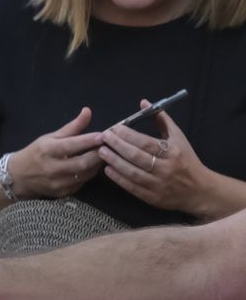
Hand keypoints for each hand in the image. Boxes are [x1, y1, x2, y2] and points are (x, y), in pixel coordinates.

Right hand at [12, 107, 103, 198]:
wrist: (18, 177)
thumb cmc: (36, 153)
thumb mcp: (50, 137)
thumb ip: (72, 127)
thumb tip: (88, 111)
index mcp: (47, 150)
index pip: (71, 145)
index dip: (88, 141)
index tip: (103, 135)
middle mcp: (51, 168)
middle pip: (81, 163)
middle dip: (98, 155)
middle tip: (108, 147)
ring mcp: (56, 183)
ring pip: (84, 175)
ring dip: (96, 165)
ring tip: (102, 156)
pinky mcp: (61, 193)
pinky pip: (81, 184)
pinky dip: (88, 175)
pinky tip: (90, 168)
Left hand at [99, 104, 215, 216]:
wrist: (198, 189)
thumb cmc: (186, 159)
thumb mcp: (178, 137)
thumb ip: (161, 120)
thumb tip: (144, 103)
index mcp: (172, 152)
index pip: (145, 142)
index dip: (128, 135)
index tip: (114, 129)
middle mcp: (165, 168)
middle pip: (136, 156)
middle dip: (117, 146)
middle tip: (103, 138)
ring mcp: (158, 184)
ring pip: (132, 172)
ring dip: (114, 161)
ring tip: (102, 152)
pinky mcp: (152, 197)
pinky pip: (132, 187)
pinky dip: (118, 179)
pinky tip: (108, 170)